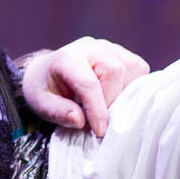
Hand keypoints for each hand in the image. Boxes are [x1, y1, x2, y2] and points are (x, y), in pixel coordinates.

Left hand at [22, 37, 149, 136]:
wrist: (46, 71)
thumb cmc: (45, 89)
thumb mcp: (41, 104)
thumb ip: (58, 112)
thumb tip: (80, 121)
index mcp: (66, 59)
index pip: (88, 83)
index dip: (97, 110)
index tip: (100, 131)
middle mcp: (89, 48)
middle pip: (115, 71)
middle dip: (112, 100)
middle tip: (101, 119)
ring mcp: (107, 47)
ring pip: (133, 67)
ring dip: (125, 92)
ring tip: (108, 106)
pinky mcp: (120, 52)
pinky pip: (139, 68)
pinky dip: (133, 85)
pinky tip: (117, 95)